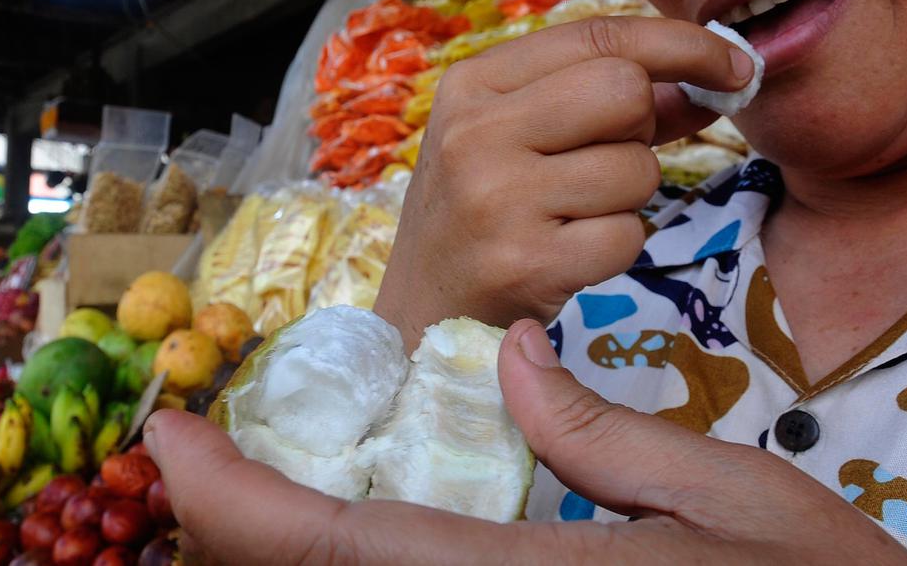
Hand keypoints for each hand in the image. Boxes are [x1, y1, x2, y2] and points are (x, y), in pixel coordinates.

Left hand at [147, 320, 906, 565]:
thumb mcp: (733, 498)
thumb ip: (606, 438)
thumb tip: (516, 360)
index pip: (338, 548)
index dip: (233, 498)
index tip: (172, 439)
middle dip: (242, 528)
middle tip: (212, 455)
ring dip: (292, 548)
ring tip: (265, 485)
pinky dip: (354, 563)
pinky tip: (361, 530)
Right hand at [374, 17, 753, 342]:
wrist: (421, 313)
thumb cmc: (480, 215)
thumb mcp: (515, 139)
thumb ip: (601, 103)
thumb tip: (709, 78)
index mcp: (474, 84)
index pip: (600, 37)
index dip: (682, 45)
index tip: (734, 66)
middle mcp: (477, 132)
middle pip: (626, 91)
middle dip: (642, 129)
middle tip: (608, 161)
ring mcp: (498, 198)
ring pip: (636, 169)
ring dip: (627, 199)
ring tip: (572, 217)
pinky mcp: (525, 263)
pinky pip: (627, 236)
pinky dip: (615, 249)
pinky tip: (568, 257)